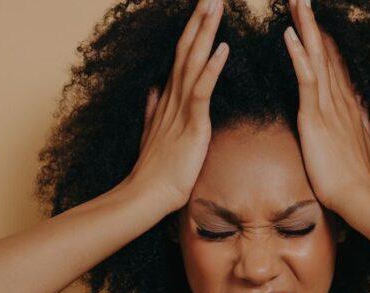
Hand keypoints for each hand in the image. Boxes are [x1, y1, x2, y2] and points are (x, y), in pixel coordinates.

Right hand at [124, 0, 228, 211]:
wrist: (147, 195)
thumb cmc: (155, 171)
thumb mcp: (153, 133)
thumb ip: (153, 109)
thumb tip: (152, 89)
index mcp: (168, 98)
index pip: (181, 56)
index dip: (192, 31)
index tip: (201, 9)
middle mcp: (172, 97)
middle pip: (186, 49)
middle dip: (199, 20)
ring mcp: (180, 109)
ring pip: (193, 61)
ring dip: (205, 32)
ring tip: (216, 5)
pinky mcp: (191, 125)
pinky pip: (202, 91)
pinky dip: (211, 68)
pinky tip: (222, 48)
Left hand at [283, 0, 369, 212]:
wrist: (359, 196)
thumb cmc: (354, 178)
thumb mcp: (357, 142)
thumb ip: (355, 120)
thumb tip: (357, 106)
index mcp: (346, 104)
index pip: (333, 62)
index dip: (324, 38)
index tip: (314, 18)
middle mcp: (340, 98)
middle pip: (324, 51)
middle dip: (312, 23)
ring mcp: (329, 106)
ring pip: (316, 57)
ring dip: (305, 27)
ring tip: (296, 2)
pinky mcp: (316, 118)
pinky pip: (306, 80)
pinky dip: (298, 56)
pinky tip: (289, 36)